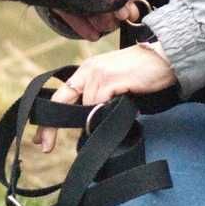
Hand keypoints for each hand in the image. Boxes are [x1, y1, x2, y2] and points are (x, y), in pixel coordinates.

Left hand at [34, 45, 176, 152]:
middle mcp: (88, 70)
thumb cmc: (142, 74)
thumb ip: (99, 99)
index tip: (40, 139)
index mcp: (87, 71)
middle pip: (63, 101)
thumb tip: (88, 124)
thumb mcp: (114, 84)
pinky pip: (99, 104)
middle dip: (51, 127)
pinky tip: (122, 100)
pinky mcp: (109, 79)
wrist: (164, 58)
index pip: (61, 95)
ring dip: (98, 116)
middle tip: (45, 147)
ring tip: (120, 104)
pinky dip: (107, 110)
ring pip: (86, 108)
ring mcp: (97, 74)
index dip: (49, 118)